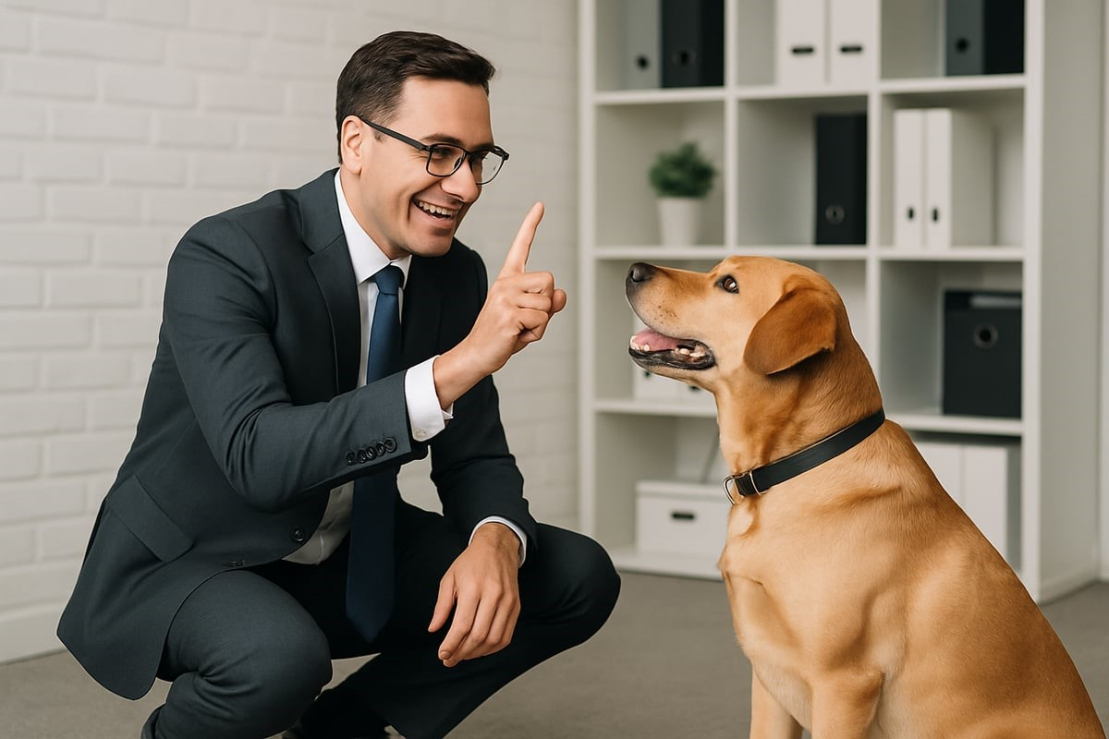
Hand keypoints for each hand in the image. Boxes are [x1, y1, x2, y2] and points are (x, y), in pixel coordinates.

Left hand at [428, 523, 521, 667]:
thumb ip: (441, 606)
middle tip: (450, 659)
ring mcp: (507, 602)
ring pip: (493, 639)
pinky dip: (493, 648)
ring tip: (463, 655)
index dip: (451, 644)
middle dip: (462, 652)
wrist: (498, 547)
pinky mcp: (516, 607)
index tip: (443, 654)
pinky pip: (506, 635)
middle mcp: (493, 595)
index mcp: (473, 588)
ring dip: (477, 653)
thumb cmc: (471, 562)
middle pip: (478, 635)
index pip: (462, 625)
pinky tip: (480, 649)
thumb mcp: (449, 578)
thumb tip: (434, 629)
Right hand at [470, 202, 567, 372]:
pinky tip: (517, 335)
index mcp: (508, 279)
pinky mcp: (509, 314)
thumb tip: (562, 294)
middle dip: (546, 303)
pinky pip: (541, 320)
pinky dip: (536, 333)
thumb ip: (547, 304)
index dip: (531, 225)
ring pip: (547, 303)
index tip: (540, 205)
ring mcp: (505, 298)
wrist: (476, 354)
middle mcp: (505, 283)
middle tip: (526, 318)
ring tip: (520, 329)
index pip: (520, 247)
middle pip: (549, 280)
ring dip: (541, 322)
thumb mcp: (529, 317)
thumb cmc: (502, 336)